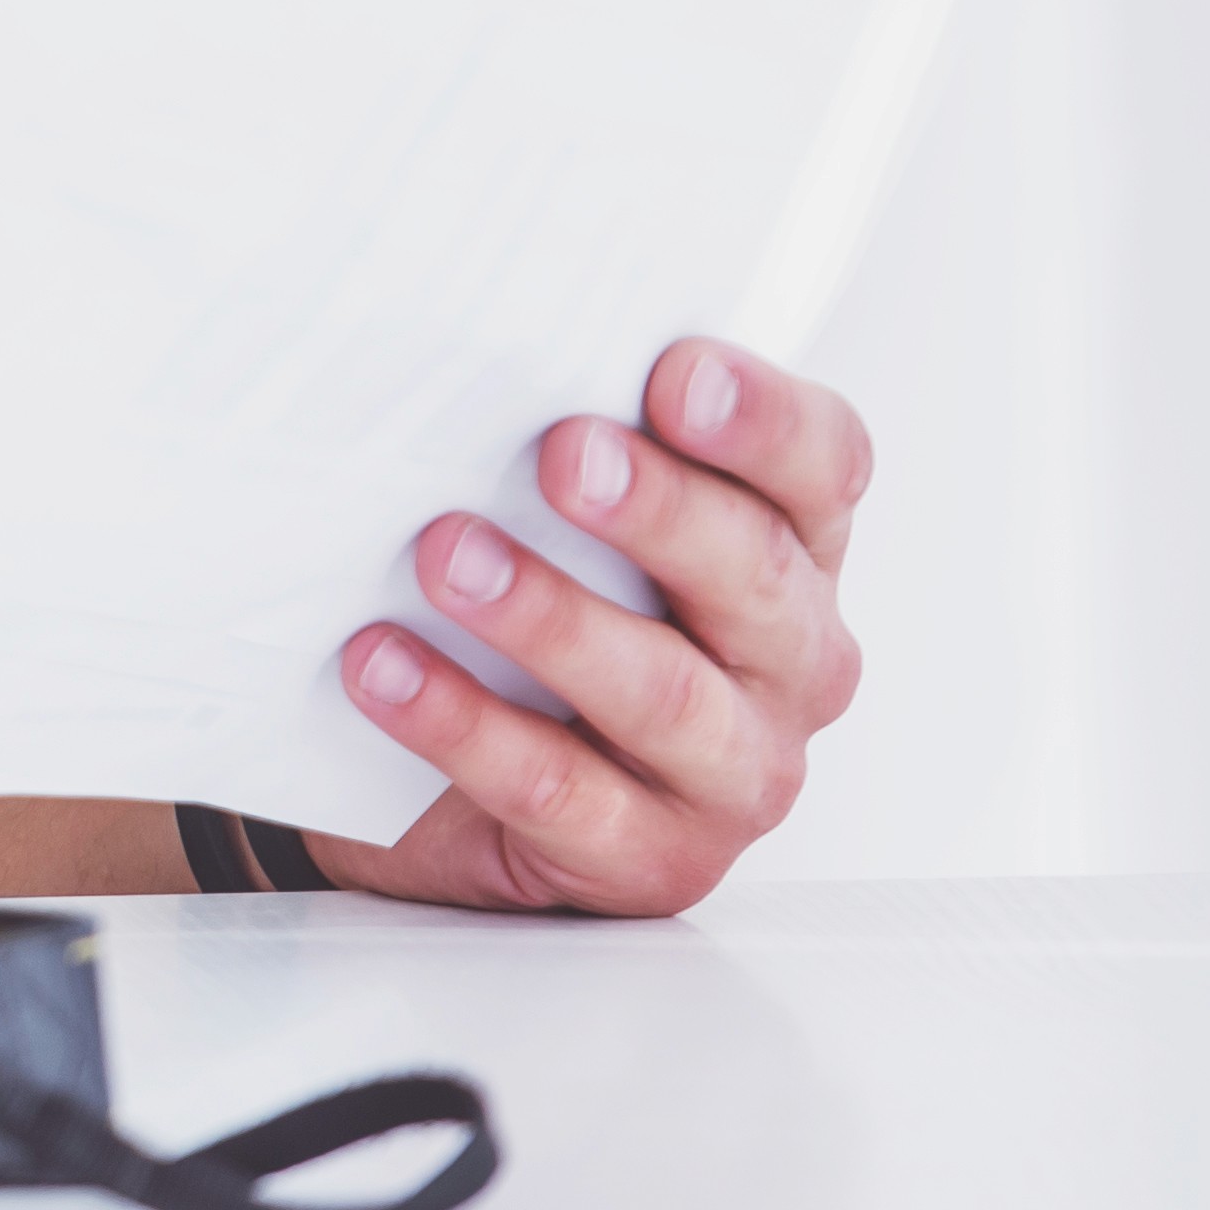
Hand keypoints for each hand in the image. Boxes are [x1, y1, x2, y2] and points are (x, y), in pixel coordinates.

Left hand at [305, 336, 874, 916]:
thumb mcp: (568, 524)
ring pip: (663, 694)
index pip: (824, 467)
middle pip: (755, 575)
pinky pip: (559, 791)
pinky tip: (384, 668)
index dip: (765, 420)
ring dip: (551, 618)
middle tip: (566, 455)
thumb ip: (572, 445)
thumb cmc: (535, 624)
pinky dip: (464, 725)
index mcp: (789, 549)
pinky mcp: (649, 859)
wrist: (450, 794)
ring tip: (447, 557)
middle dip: (661, 511)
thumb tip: (482, 350)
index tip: (676, 372)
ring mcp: (733, 772)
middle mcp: (787, 661)